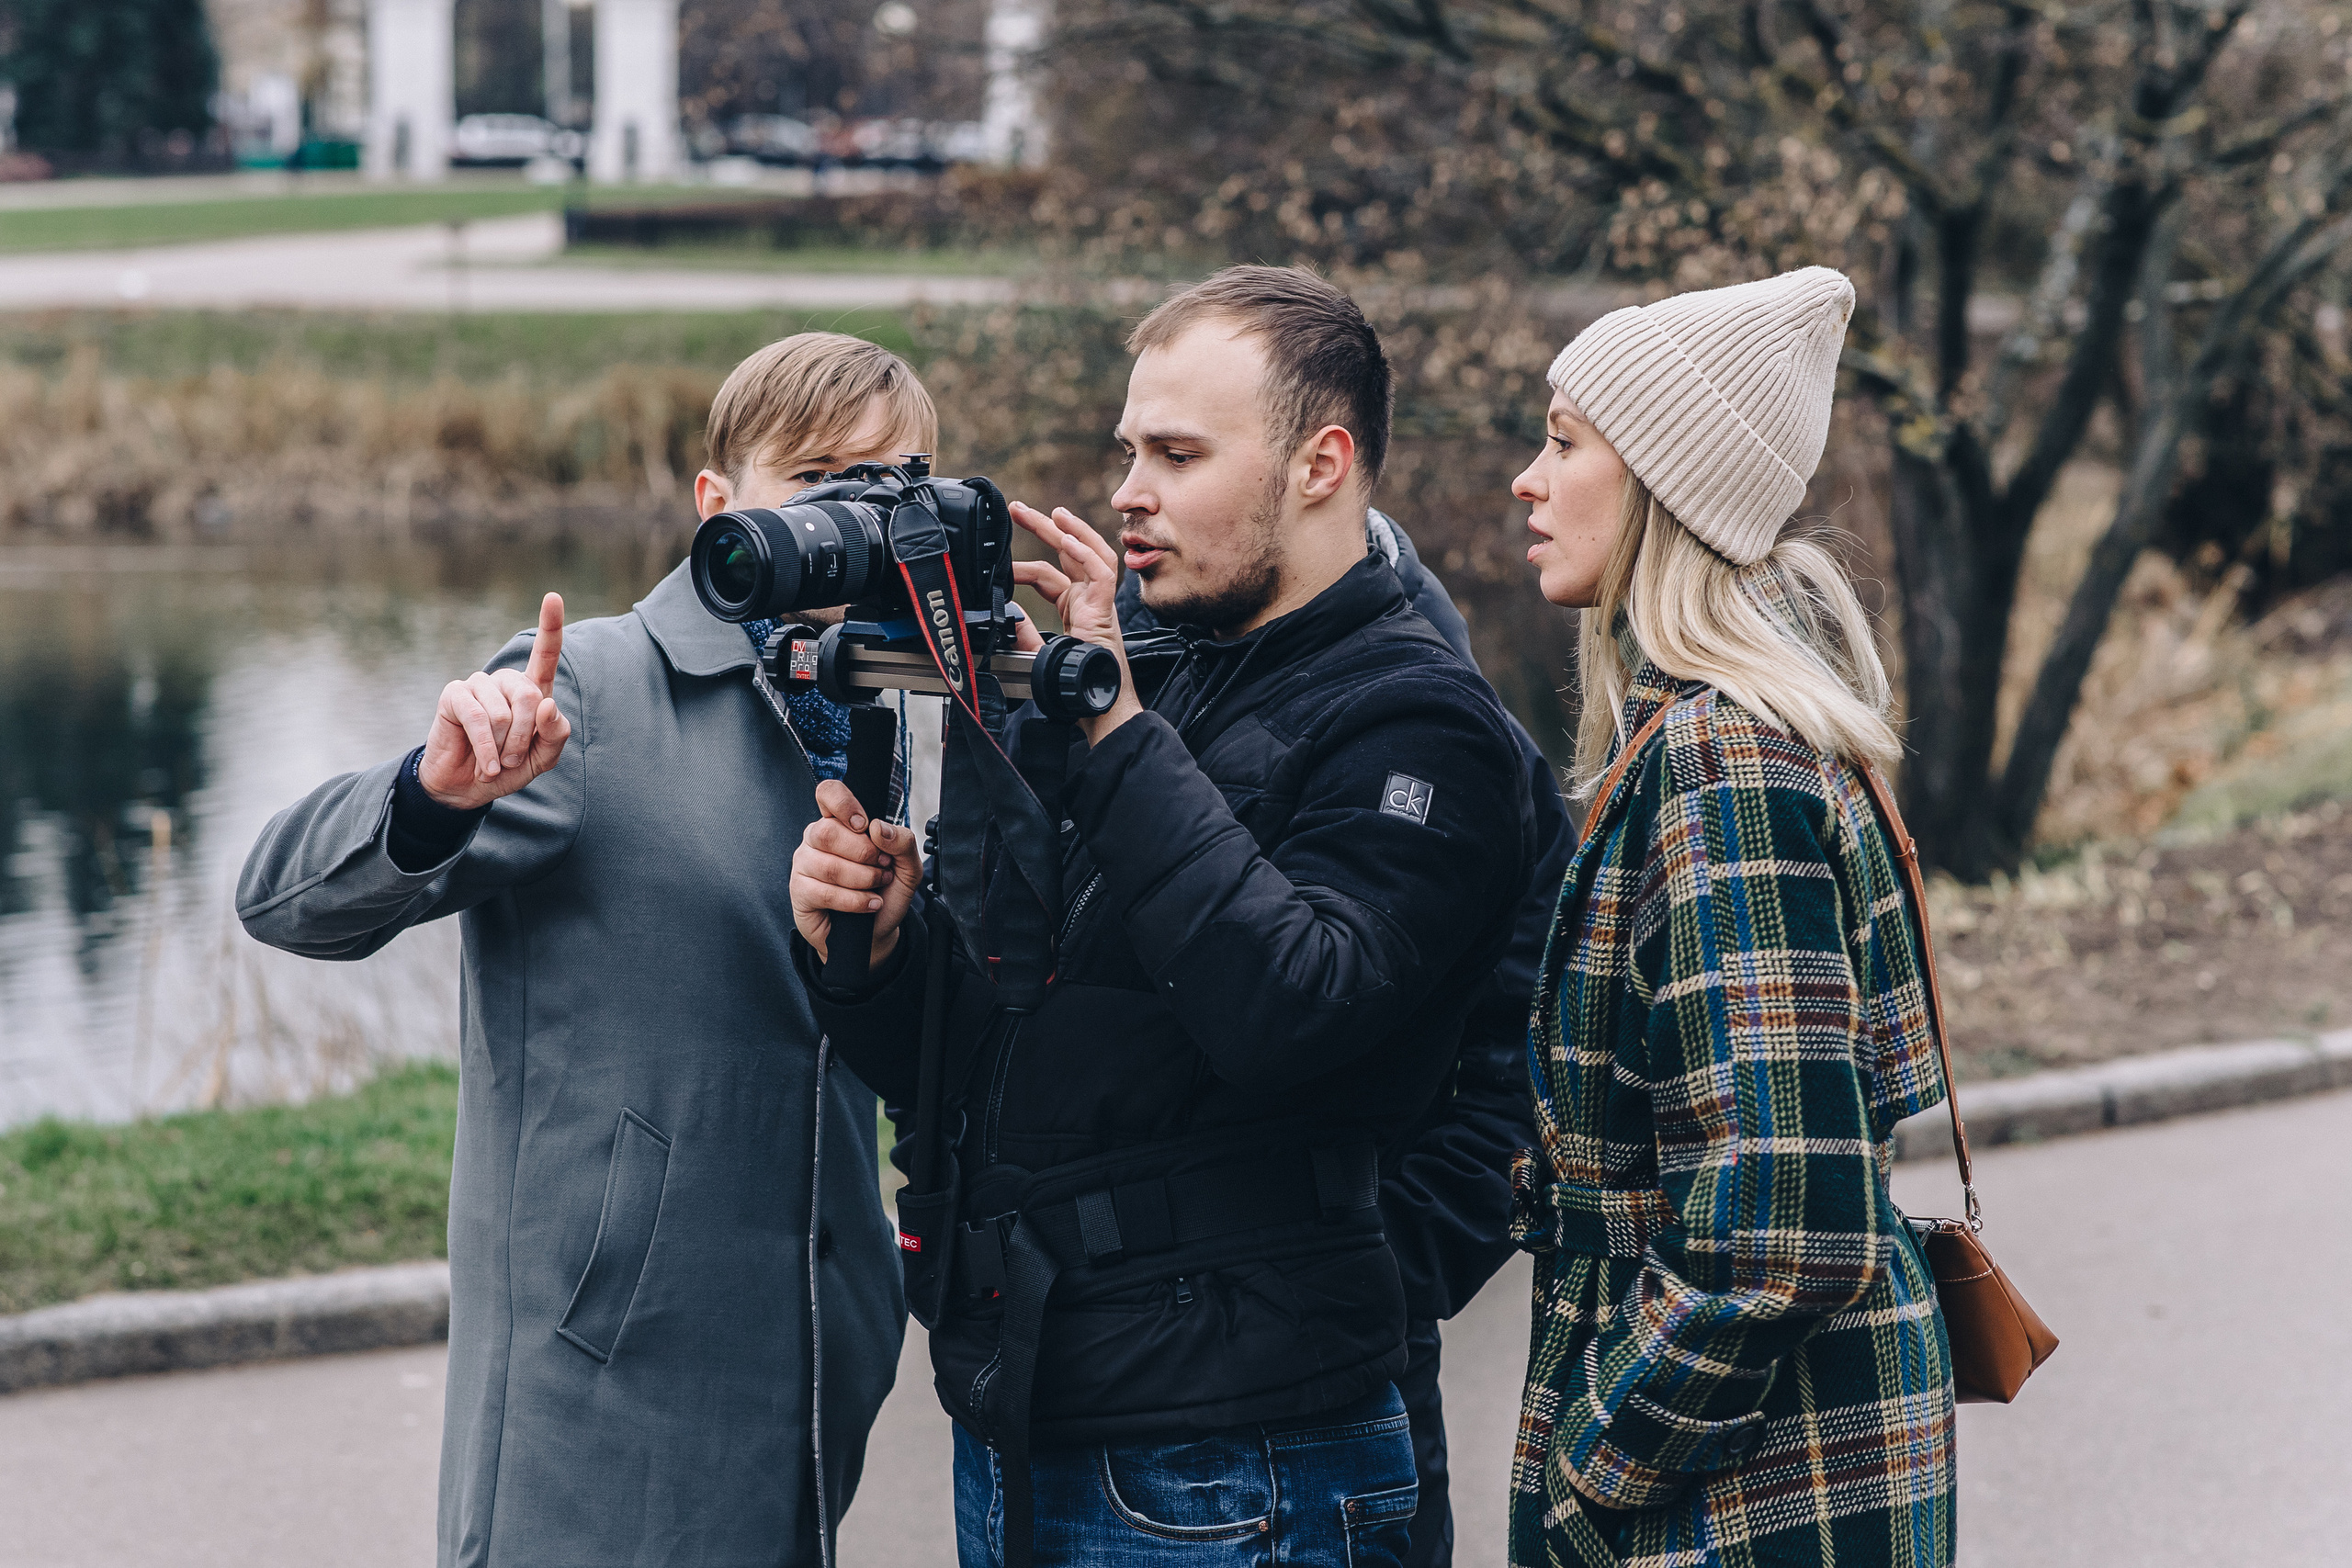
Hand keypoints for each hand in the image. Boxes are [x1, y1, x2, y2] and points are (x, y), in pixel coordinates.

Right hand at [419, 594, 572, 810]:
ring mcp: (478, 685)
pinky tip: (487, 766)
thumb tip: (547, 705)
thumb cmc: (508, 768)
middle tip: (513, 759)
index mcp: (532, 691)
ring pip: (503, 712)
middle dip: (525, 736)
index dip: (550, 627)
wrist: (468, 787)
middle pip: (530, 696)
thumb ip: (555, 735)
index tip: (553, 597)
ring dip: (504, 747)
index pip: (544, 655)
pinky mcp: (454, 695)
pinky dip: (486, 748)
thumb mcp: (542, 758)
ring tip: (496, 762)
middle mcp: (505, 682)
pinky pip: (479, 718)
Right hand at [791, 779, 923, 969]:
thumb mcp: (907, 867)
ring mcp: (804, 864)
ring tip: (877, 887)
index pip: (828, 793)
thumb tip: (878, 828)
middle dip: (864, 853)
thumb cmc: (886, 893)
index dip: (843, 803)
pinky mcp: (799, 891)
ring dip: (863, 879)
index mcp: (840, 822)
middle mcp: (817, 838)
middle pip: (828, 831)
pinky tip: (868, 904)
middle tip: (882, 867)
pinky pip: (825, 891)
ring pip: (829, 864)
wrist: (875, 933)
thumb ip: (902, 841)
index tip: (863, 824)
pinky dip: (855, 901)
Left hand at [1007, 501, 1145, 745]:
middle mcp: (1088, 601)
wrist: (1094, 709)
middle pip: (1069, 554)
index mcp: (1073, 608)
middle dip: (1045, 527)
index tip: (1000, 562)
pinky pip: (1102, 575)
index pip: (1048, 574)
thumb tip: (1007, 611)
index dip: (1023, 564)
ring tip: (1053, 512)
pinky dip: (1085, 555)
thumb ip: (1023, 633)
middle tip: (1017, 509)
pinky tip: (1068, 540)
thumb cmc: (1071, 687)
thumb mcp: (1034, 655)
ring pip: (1093, 555)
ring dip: (1073, 531)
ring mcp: (1099, 605)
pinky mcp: (1105, 613)